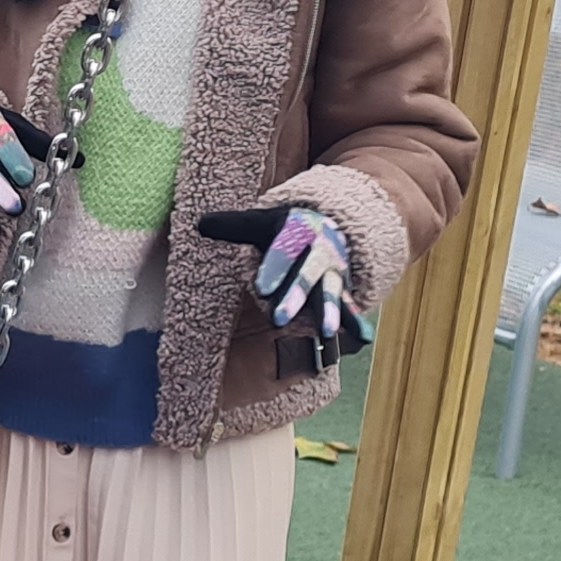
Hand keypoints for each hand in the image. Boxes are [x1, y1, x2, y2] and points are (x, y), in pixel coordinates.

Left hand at [196, 203, 373, 357]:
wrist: (332, 223)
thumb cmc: (287, 228)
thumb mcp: (261, 221)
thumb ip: (232, 226)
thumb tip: (199, 224)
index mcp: (297, 233)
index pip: (282, 252)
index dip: (273, 269)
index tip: (261, 288)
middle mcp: (317, 253)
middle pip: (305, 276)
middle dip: (294, 296)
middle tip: (278, 319)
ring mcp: (332, 273)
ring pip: (329, 294)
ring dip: (329, 313)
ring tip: (327, 332)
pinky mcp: (341, 289)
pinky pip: (348, 306)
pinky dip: (354, 320)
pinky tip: (362, 338)